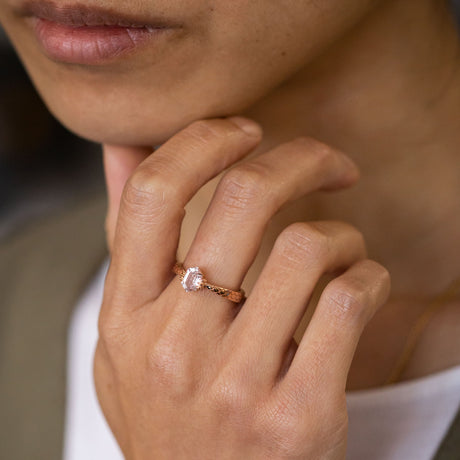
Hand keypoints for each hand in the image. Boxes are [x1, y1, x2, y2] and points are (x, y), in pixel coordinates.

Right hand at [95, 116, 390, 458]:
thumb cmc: (166, 413)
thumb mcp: (121, 333)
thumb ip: (124, 241)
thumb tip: (119, 149)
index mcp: (126, 316)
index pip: (154, 194)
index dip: (204, 140)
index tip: (245, 131)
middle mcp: (173, 345)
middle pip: (244, 200)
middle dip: (300, 157)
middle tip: (327, 161)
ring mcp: (235, 384)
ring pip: (306, 248)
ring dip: (340, 232)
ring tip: (342, 247)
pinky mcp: (298, 415)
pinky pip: (349, 303)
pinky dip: (368, 278)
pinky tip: (361, 286)